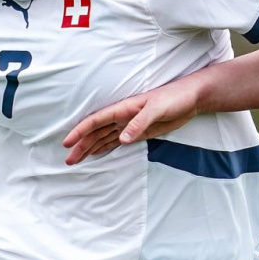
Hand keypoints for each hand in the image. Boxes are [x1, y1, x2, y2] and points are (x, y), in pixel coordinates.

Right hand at [62, 77, 202, 164]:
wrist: (190, 99)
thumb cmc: (174, 98)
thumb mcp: (157, 109)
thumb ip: (139, 123)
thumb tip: (121, 139)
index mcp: (123, 109)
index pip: (95, 121)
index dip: (80, 131)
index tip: (67, 143)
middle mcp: (122, 117)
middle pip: (95, 133)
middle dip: (81, 146)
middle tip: (68, 161)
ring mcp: (129, 125)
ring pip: (103, 138)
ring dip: (90, 148)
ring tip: (76, 160)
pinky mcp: (139, 132)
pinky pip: (116, 141)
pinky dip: (104, 147)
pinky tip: (96, 153)